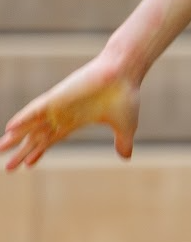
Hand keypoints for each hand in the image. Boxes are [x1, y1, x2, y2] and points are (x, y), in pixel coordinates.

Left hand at [2, 53, 141, 169]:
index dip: (39, 151)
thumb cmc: (125, 96)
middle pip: (37, 136)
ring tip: (0, 148)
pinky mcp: (56, 97)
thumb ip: (122, 142)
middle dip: (23, 151)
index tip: (28, 164)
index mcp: (76, 120)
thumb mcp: (125, 126)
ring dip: (15, 137)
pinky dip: (22, 119)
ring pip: (31, 125)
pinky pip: (34, 110)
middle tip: (8, 167)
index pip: (52, 139)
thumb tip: (126, 157)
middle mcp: (62, 113)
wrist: (125, 74)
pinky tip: (10, 128)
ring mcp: (57, 105)